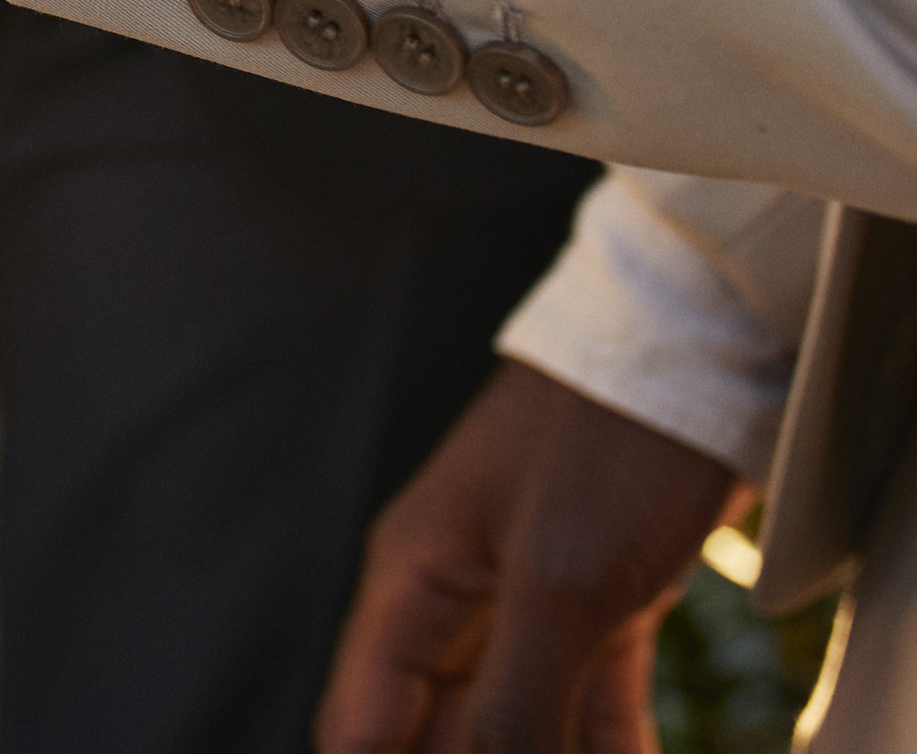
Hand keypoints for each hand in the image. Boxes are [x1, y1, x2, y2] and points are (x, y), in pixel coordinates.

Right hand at [316, 360, 744, 753]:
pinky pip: (587, 706)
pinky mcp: (599, 600)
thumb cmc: (608, 442)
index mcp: (410, 584)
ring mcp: (526, 598)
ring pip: (511, 726)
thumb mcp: (560, 585)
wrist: (699, 348)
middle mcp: (454, 597)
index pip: (362, 729)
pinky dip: (603, 751)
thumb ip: (512, 707)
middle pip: (434, 733)